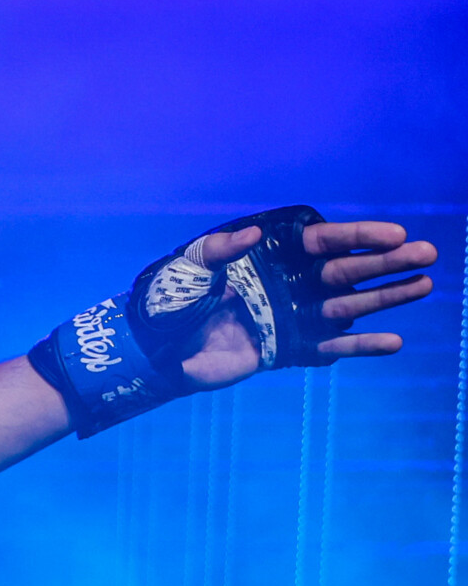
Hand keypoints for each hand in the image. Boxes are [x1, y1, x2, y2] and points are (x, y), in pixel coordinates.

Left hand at [178, 221, 435, 387]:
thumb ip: (220, 250)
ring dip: (386, 298)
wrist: (155, 351)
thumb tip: (255, 235)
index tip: (396, 234)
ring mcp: (292, 317)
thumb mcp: (190, 269)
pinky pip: (329, 349)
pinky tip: (393, 342)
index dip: (361, 238)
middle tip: (428, 256)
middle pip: (348, 271)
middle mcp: (290, 284)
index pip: (326, 242)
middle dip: (388, 263)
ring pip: (348, 305)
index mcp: (273, 257)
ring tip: (424, 286)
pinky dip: (359, 347)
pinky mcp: (286, 350)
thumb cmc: (169, 302)